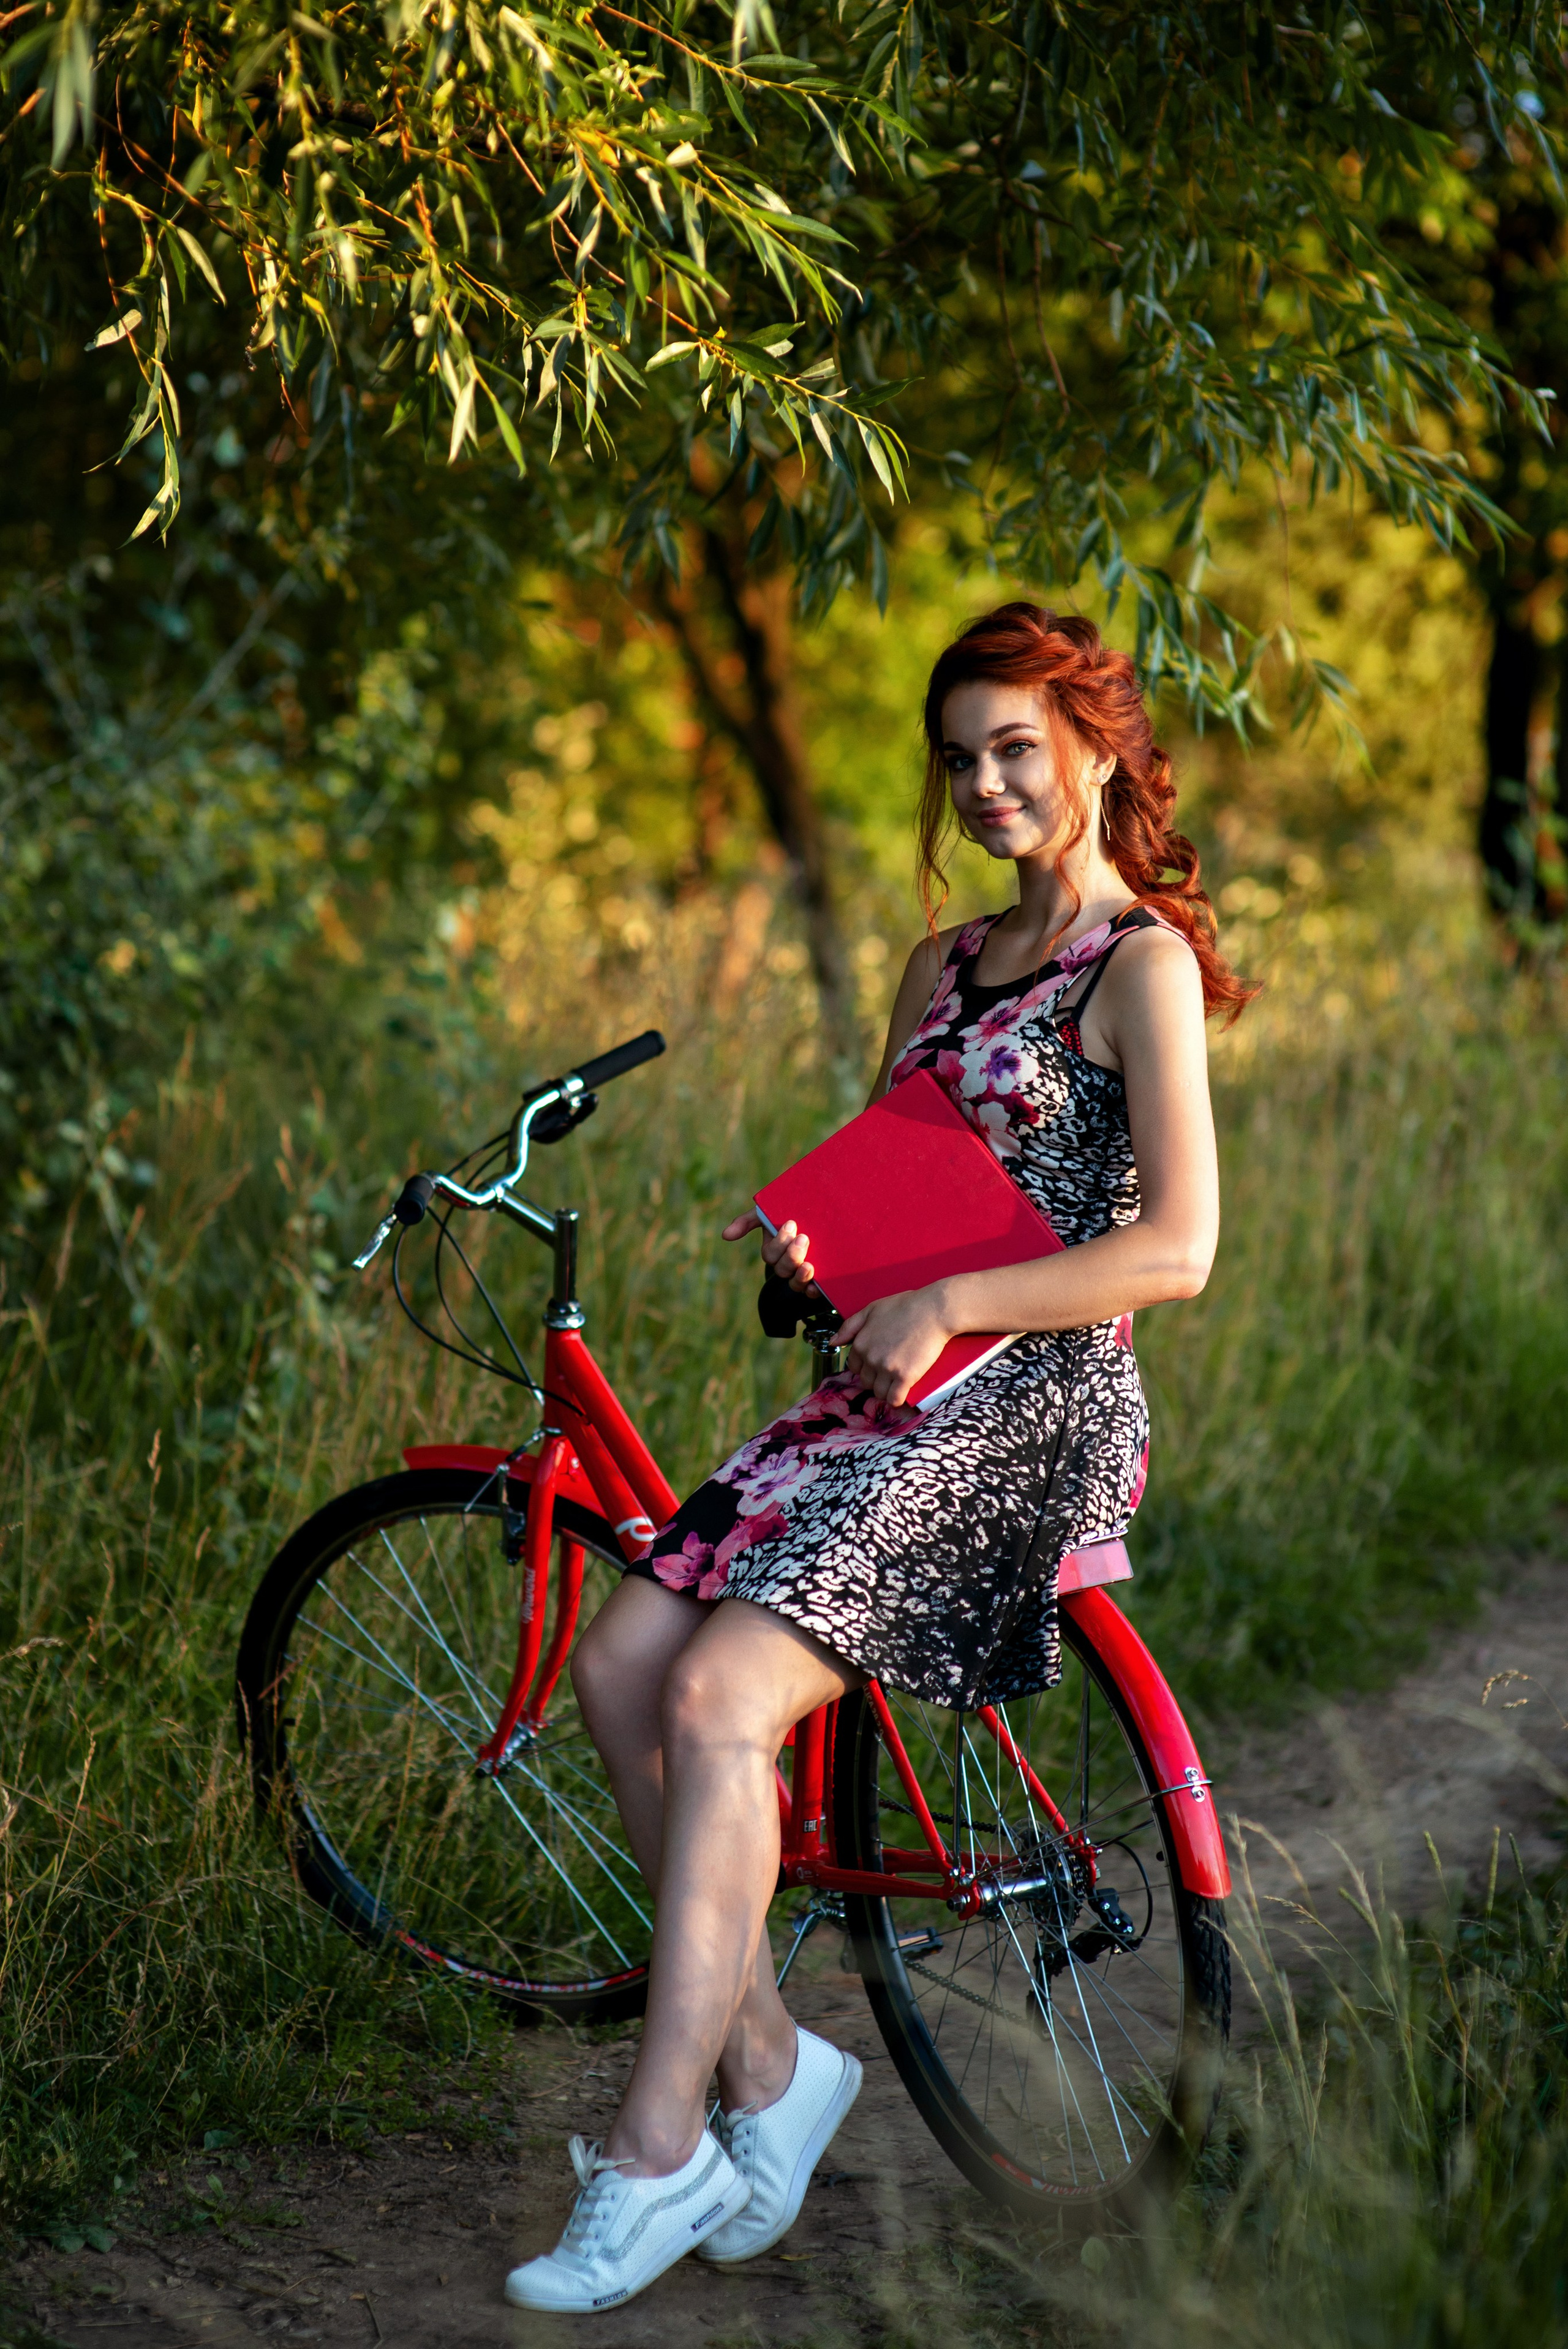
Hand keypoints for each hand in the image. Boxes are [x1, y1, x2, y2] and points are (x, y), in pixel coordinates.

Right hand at [722, 1210, 817, 1293]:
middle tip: (803, 1238)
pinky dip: (812, 1291)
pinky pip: (811, 1292)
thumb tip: (725, 1236)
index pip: (770, 1255)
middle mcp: (786, 1265)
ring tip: (809, 1265)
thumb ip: (747, 1221)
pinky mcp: (819, 1281)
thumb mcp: (769, 1213)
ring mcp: (801, 1274)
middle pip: (782, 1270)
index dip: (779, 1243)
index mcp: (774, 1250)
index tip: (791, 1224)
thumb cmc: (791, 1213)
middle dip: (791, 1256)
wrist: (823, 1212)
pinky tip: (816, 1286)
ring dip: (800, 1276)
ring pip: (794, 1283)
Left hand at [834, 1285, 953, 1406]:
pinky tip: (902, 1393)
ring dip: (886, 1390)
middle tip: (890, 1371)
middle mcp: (870, 1358)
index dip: (865, 1367)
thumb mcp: (871, 1309)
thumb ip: (850, 1326)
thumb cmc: (905, 1306)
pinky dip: (897, 1400)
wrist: (933, 1311)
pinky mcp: (905, 1377)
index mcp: (860, 1343)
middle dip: (876, 1379)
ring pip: (879, 1393)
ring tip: (897, 1382)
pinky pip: (894, 1399)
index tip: (877, 1364)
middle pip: (866, 1382)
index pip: (853, 1368)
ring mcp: (887, 1369)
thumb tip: (833, 1342)